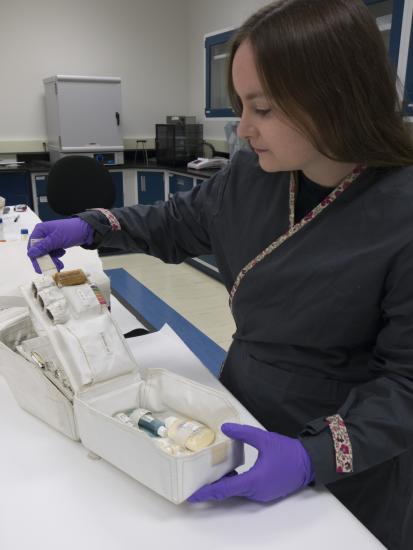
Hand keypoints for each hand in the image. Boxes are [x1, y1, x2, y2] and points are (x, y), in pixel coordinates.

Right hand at [27, 218, 93, 272]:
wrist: (86, 230)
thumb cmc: (71, 232)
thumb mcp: (56, 240)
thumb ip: (43, 247)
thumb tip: (30, 254)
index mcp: (40, 230)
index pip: (32, 246)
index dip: (35, 257)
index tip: (40, 268)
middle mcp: (42, 234)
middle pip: (39, 251)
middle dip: (46, 260)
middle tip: (54, 268)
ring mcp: (49, 239)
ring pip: (46, 253)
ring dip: (52, 260)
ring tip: (60, 265)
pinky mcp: (55, 243)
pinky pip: (52, 252)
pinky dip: (56, 256)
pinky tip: (62, 255)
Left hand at [187, 423, 313, 502]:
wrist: (309, 462)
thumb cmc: (288, 451)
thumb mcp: (264, 438)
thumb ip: (243, 433)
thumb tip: (225, 428)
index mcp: (254, 481)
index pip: (225, 490)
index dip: (207, 492)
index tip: (193, 494)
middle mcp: (256, 492)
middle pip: (228, 493)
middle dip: (211, 488)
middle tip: (195, 482)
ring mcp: (262, 494)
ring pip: (237, 492)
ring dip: (223, 485)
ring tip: (207, 476)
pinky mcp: (266, 492)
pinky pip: (245, 490)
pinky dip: (235, 484)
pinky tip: (228, 473)